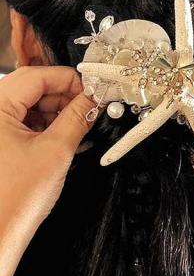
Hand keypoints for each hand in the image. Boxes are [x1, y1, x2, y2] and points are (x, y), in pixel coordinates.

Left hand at [0, 66, 95, 228]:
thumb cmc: (14, 199)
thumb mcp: (56, 150)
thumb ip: (78, 116)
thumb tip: (96, 97)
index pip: (36, 76)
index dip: (69, 81)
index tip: (94, 90)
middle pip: (31, 88)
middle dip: (63, 97)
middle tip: (91, 109)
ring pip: (27, 104)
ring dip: (55, 111)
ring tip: (79, 126)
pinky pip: (20, 121)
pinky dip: (44, 125)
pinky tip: (64, 136)